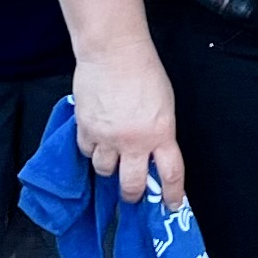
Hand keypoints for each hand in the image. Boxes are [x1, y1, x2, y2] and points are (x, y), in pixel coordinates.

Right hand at [71, 42, 184, 206]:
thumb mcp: (164, 105)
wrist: (114, 52)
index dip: (171, 194)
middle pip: (132, 184)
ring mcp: (108, 138)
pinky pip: (86, 152)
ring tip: (111, 158)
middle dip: (132, 194)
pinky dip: (91, 150)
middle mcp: (134, 142)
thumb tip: (153, 151)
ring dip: (109, 169)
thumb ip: (160, 131)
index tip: (170, 205)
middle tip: (131, 195)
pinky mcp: (86, 129)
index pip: (171, 174)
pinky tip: (95, 140)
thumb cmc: (144, 71)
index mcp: (161, 134)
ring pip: (104, 171)